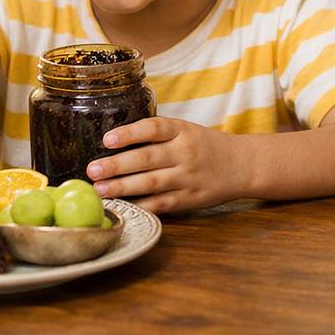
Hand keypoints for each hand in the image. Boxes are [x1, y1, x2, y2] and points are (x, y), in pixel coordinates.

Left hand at [85, 117, 242, 213]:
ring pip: (151, 183)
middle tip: (92, 170)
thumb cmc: (205, 146)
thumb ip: (157, 134)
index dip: (130, 133)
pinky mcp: (189, 199)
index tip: (108, 139)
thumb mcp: (186, 130)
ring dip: (122, 187)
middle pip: (148, 159)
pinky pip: (161, 204)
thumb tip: (113, 141)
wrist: (241, 165)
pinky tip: (122, 206)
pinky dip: (141, 205)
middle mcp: (185, 153)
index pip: (154, 128)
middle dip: (117, 165)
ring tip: (100, 189)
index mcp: (183, 131)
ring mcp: (188, 178)